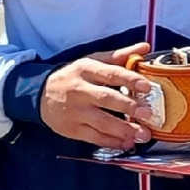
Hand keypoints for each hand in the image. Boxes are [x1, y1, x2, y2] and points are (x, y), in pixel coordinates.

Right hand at [41, 42, 155, 149]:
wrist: (41, 94)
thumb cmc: (74, 77)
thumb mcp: (93, 61)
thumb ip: (119, 56)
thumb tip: (145, 47)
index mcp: (86, 69)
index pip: (110, 73)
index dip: (129, 79)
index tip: (146, 86)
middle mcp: (79, 90)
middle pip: (105, 98)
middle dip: (128, 106)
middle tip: (148, 113)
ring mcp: (75, 111)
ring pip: (101, 122)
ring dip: (124, 129)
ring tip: (143, 134)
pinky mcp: (72, 129)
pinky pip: (94, 137)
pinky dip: (112, 142)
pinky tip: (128, 143)